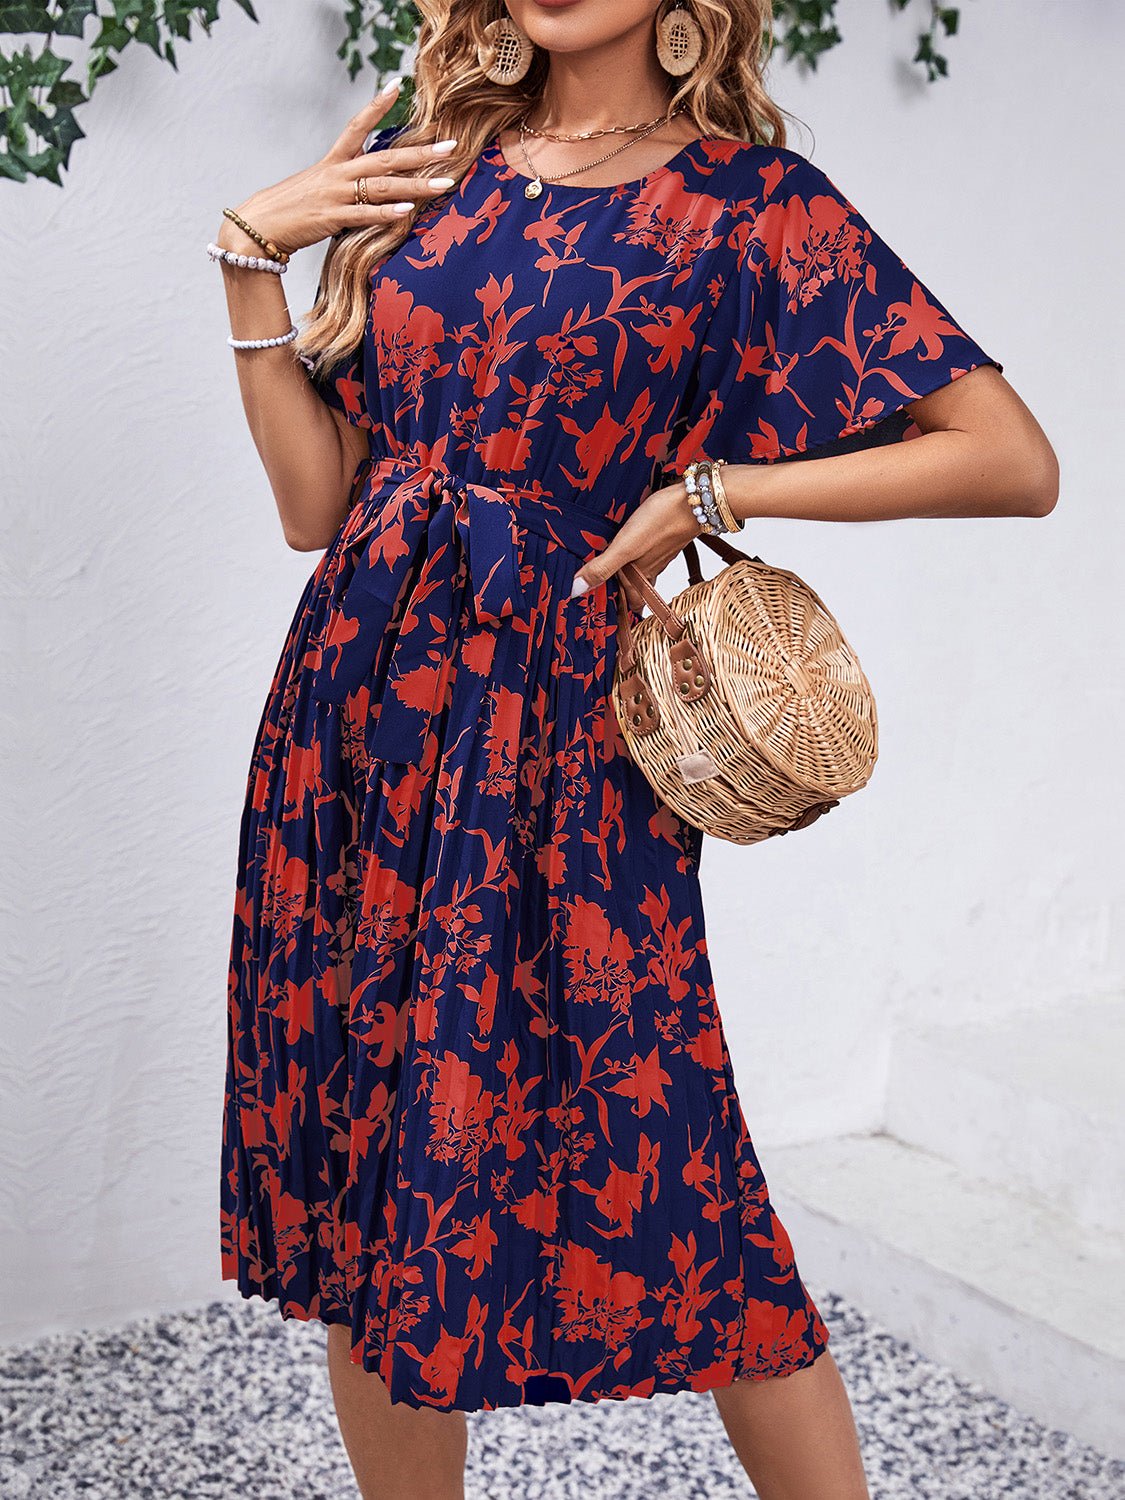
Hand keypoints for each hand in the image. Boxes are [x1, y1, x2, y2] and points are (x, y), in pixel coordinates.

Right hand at [214, 78, 459, 257]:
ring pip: (382, 186)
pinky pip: (364, 215)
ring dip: (416, 185)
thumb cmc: (290, 209)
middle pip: (385, 158)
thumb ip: (344, 183)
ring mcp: (336, 195)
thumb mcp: (316, 186)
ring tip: (444, 182)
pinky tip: (408, 211)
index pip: (357, 124)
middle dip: (420, 152)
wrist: (258, 226)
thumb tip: (369, 186)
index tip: (398, 84)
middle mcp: (337, 173)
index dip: (377, 105)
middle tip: (450, 146)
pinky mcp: (332, 219)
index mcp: (332, 161)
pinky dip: (386, 213)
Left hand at [570, 479, 702, 611]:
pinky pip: (649, 558)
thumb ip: (602, 568)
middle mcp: (650, 570)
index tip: (599, 614)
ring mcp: (659, 556)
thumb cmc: (661, 521)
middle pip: (636, 592)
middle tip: (601, 594)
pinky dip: (638, 559)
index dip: (617, 611)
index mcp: (639, 576)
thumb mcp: (625, 547)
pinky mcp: (663, 541)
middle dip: (622, 596)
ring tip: (610, 574)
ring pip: (642, 574)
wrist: (694, 501)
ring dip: (628, 577)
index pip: (629, 605)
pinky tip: (631, 549)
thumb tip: (576, 591)